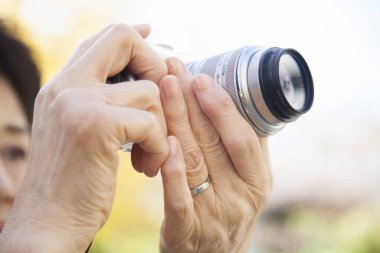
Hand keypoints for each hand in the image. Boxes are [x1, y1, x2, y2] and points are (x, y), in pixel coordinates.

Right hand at [0, 24, 167, 252]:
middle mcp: (67, 85)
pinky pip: (150, 121)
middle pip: (124, 40)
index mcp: (62, 85)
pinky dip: (158, 147)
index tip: (153, 40)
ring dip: (160, 127)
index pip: (102, 39)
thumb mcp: (78, 130)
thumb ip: (99, 99)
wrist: (48, 223)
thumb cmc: (71, 181)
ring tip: (148, 156)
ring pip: (150, 90)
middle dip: (155, 67)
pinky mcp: (98, 125)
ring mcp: (80, 102)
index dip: (134, 38)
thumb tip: (135, 77)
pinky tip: (146, 168)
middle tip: (159, 106)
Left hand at [158, 58, 271, 252]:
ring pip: (195, 161)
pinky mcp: (187, 231)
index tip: (201, 78)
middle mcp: (241, 197)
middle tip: (174, 70)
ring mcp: (215, 215)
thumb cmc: (226, 208)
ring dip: (177, 121)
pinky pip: (178, 197)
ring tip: (162, 89)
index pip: (243, 137)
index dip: (222, 106)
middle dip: (192, 102)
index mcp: (258, 180)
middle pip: (214, 142)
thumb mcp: (245, 182)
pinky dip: (172, 169)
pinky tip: (164, 141)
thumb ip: (242, 149)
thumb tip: (230, 102)